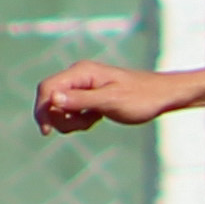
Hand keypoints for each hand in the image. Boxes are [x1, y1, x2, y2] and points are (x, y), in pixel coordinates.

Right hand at [34, 61, 174, 134]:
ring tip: (94, 120)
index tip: (47, 131)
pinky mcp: (89, 97)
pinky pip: (72, 112)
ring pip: (60, 108)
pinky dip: (80, 120)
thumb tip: (53, 98)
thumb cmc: (141, 97)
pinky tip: (97, 119)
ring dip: (72, 121)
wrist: (162, 96)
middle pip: (50, 99)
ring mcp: (83, 86)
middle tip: (85, 124)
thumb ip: (81, 100)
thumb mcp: (111, 101)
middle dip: (61, 118)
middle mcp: (79, 76)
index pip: (47, 88)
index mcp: (81, 72)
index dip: (42, 109)